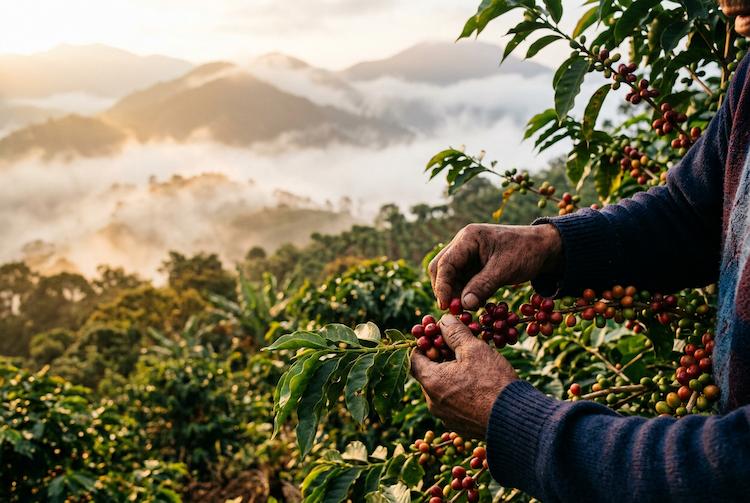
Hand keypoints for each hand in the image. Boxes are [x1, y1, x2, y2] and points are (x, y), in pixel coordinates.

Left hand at [410, 314, 517, 438]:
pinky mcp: (460, 426)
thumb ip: (455, 332)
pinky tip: (479, 384)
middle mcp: (432, 403)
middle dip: (441, 359)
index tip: (438, 336)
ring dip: (452, 375)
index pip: (414, 358)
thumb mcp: (474, 349)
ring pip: (442, 389)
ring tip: (472, 365)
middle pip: (428, 374)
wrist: (514, 420)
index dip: (424, 344)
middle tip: (459, 348)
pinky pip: (454, 404)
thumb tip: (444, 321)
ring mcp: (446, 417)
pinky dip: (461, 392)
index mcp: (430, 382)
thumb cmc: (492, 382)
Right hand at [429, 223, 561, 310]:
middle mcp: (463, 245)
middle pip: (440, 269)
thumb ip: (483, 286)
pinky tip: (475, 305)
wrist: (543, 248)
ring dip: (455, 295)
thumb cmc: (526, 252)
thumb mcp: (505, 269)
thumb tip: (464, 305)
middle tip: (454, 311)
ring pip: (449, 278)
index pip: (445, 263)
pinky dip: (464, 295)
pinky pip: (461, 282)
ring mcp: (467, 256)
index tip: (446, 307)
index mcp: (468, 238)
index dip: (442, 286)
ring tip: (468, 311)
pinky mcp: (473, 267)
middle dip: (445, 291)